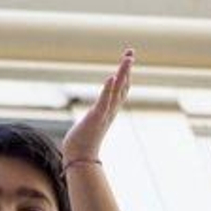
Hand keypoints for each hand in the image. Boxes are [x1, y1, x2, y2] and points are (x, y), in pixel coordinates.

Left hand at [61, 48, 133, 162]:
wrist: (79, 158)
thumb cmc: (82, 142)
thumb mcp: (91, 123)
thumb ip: (96, 115)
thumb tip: (95, 112)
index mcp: (110, 110)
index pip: (121, 89)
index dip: (126, 74)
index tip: (128, 59)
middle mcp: (111, 110)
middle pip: (123, 86)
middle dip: (127, 69)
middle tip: (130, 53)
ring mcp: (105, 114)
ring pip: (117, 91)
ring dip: (123, 74)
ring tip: (127, 59)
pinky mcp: (96, 118)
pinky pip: (104, 102)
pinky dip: (108, 89)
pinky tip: (111, 77)